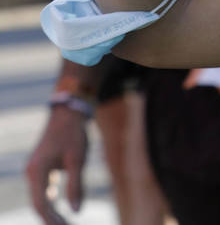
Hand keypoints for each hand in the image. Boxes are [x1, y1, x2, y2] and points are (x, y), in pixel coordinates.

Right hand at [24, 105, 88, 224]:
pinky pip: (43, 191)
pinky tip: (61, 211)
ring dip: (51, 212)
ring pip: (40, 198)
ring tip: (65, 223)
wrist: (68, 115)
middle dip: (51, 219)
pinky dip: (51, 202)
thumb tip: (76, 211)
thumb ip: (76, 186)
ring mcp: (34, 171)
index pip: (40, 204)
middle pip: (38, 204)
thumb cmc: (74, 135)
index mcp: (37, 171)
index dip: (51, 219)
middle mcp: (31, 173)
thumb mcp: (78, 160)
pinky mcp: (41, 169)